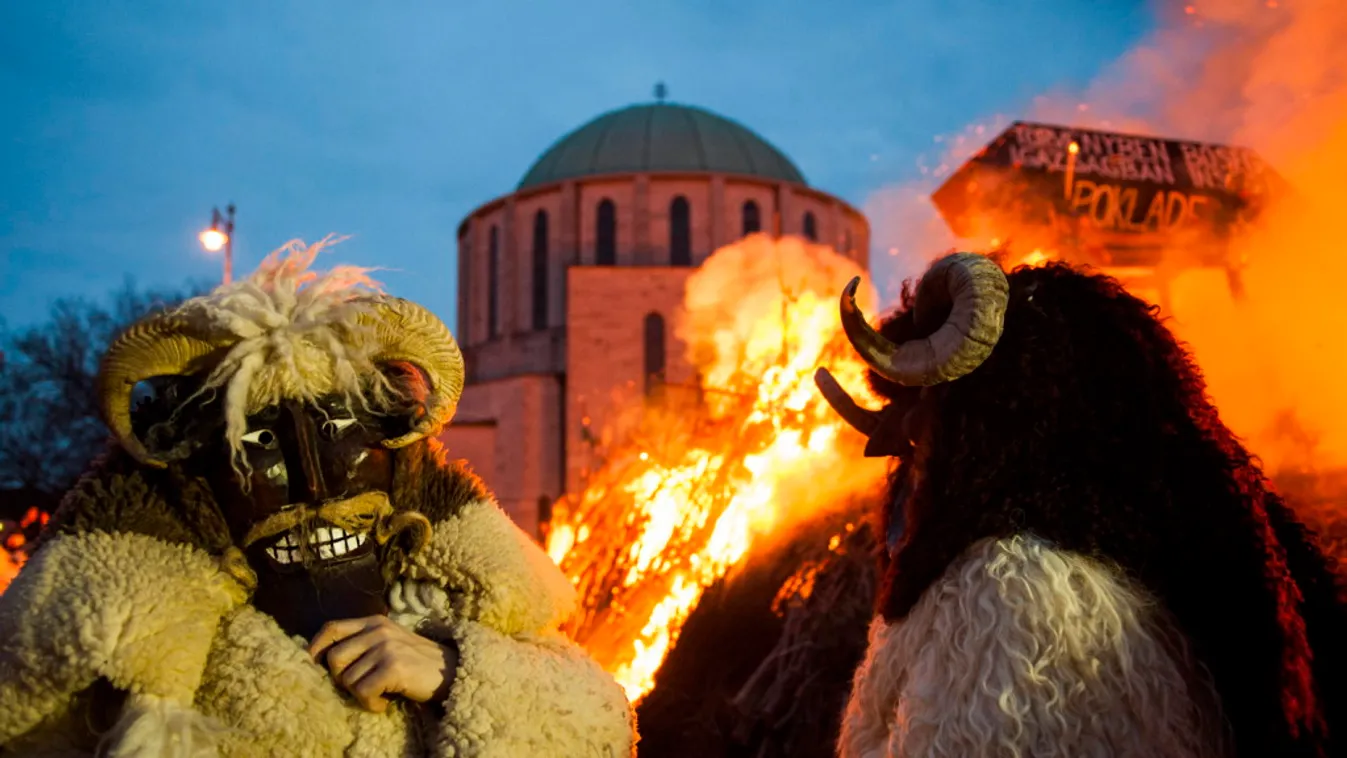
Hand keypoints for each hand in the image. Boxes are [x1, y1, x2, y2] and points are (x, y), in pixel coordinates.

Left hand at [308, 615, 457, 712]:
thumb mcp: (390, 643)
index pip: (331, 628)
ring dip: (360, 695)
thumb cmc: (418, 663)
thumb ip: (363, 644)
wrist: (453, 671)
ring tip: (379, 695)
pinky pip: (363, 692)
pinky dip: (371, 704)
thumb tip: (325, 661)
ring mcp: (386, 647)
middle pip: (334, 659)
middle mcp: (378, 630)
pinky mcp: (393, 667)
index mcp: (374, 622)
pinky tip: (385, 703)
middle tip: (361, 687)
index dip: (315, 648)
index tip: (313, 666)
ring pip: (347, 680)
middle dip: (340, 680)